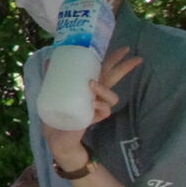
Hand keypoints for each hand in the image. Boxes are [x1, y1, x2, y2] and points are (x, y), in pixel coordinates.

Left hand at [41, 46, 140, 163]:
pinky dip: (99, 106)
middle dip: (124, 68)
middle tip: (135, 58)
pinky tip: (92, 104)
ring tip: (91, 85)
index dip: (114, 60)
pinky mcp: (94, 119)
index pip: (103, 70)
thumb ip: (51, 78)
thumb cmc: (55, 114)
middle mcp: (95, 95)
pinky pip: (104, 111)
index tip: (126, 49)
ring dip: (104, 89)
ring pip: (112, 97)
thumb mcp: (51, 93)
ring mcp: (96, 107)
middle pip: (114, 79)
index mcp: (87, 86)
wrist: (55, 137)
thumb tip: (50, 60)